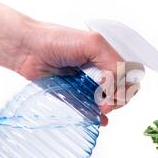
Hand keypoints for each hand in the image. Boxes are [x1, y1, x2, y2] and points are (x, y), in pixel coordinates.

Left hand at [16, 21, 138, 125]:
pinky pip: (90, 109)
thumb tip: (115, 84)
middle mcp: (100, 70)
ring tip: (101, 108)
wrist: (27, 48)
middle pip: (123, 90)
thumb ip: (112, 62)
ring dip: (110, 108)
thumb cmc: (56, 39)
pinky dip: (98, 116)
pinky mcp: (74, 95)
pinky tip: (99, 119)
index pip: (129, 75)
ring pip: (109, 102)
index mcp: (107, 56)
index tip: (113, 91)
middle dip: (119, 98)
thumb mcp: (93, 43)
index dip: (126, 86)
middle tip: (107, 102)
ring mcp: (88, 84)